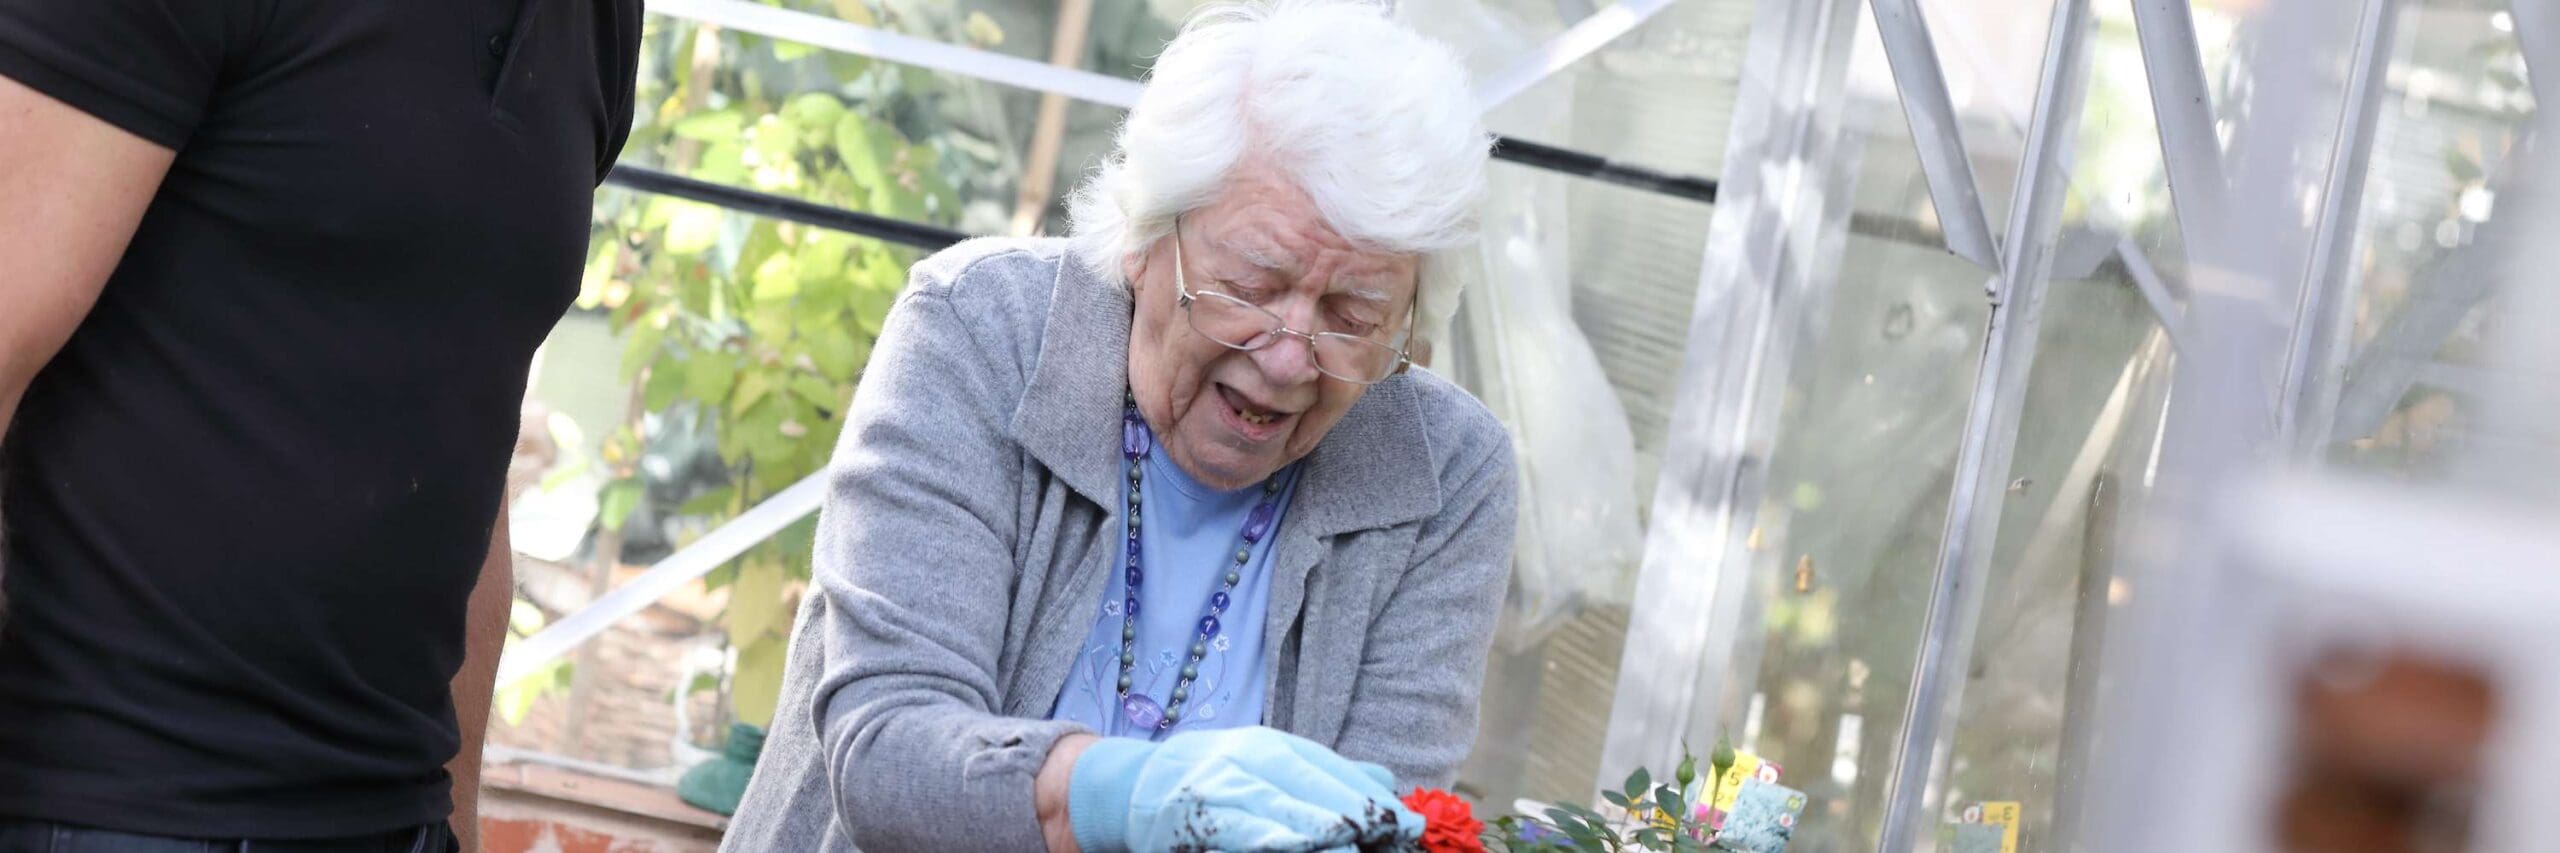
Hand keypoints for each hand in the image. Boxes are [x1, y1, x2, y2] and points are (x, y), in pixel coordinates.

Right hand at [1066, 727, 1422, 851]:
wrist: (1133, 788)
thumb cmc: (1214, 781)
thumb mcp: (1268, 766)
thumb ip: (1324, 774)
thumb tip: (1385, 780)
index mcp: (1272, 745)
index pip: (1332, 769)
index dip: (1372, 797)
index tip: (1410, 825)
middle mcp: (1247, 757)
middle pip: (1313, 786)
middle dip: (1357, 814)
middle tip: (1396, 838)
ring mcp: (1220, 785)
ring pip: (1280, 809)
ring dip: (1321, 829)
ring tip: (1355, 846)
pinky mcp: (1196, 817)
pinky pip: (1239, 830)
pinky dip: (1268, 837)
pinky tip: (1297, 845)